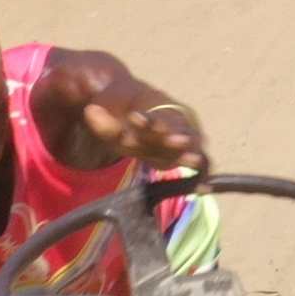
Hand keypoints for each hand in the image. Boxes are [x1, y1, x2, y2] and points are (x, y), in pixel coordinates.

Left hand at [81, 100, 206, 176]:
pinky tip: (202, 189)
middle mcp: (175, 121)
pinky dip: (202, 175)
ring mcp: (181, 139)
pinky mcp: (183, 155)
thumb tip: (91, 112)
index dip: (148, 120)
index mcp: (158, 105)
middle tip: (180, 143)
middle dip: (179, 136)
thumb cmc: (120, 108)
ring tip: (194, 162)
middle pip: (179, 129)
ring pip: (193, 146)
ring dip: (193, 154)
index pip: (156, 114)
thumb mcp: (107, 111)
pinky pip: (199, 164)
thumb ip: (101, 119)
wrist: (131, 112)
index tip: (136, 120)